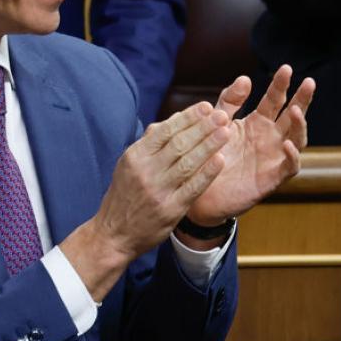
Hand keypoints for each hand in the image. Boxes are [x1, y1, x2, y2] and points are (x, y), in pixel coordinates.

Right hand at [91, 103, 233, 260]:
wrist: (114, 234)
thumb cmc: (125, 195)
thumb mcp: (129, 165)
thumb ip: (151, 142)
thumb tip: (176, 118)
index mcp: (135, 156)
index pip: (165, 130)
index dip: (188, 117)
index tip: (206, 106)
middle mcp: (145, 171)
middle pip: (179, 143)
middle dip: (203, 127)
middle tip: (222, 115)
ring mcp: (158, 191)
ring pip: (188, 162)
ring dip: (209, 145)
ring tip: (226, 132)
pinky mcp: (170, 210)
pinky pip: (192, 188)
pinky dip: (207, 173)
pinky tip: (220, 160)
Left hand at [186, 65, 314, 222]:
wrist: (199, 190)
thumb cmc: (210, 154)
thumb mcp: (219, 122)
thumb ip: (230, 101)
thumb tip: (246, 78)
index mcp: (259, 122)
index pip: (275, 99)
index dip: (281, 84)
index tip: (286, 68)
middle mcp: (271, 138)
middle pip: (293, 115)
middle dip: (302, 99)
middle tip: (309, 82)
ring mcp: (274, 157)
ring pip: (297, 139)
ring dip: (299, 125)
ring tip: (296, 110)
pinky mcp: (272, 178)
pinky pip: (289, 166)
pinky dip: (292, 156)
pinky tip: (287, 144)